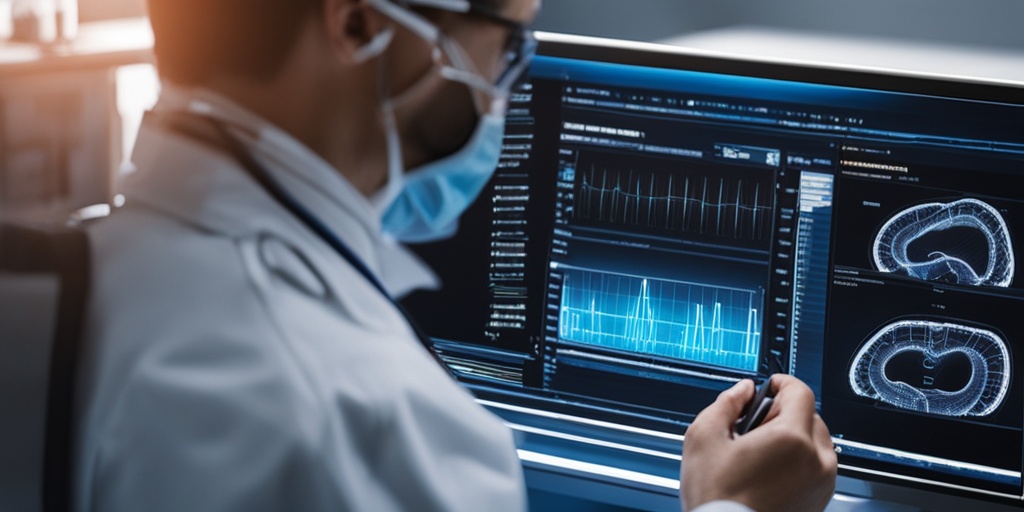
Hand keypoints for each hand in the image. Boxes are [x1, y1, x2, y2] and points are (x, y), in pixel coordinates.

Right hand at [680, 375, 836, 511]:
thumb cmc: (716, 498)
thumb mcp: (704, 438)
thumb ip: (726, 403)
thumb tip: (742, 390)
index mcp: (792, 439)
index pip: (800, 391)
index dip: (780, 382)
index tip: (768, 386)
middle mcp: (817, 460)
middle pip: (809, 415)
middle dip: (782, 414)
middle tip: (752, 428)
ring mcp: (822, 482)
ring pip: (814, 440)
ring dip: (792, 437)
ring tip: (759, 454)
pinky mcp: (820, 498)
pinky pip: (815, 465)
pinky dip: (797, 460)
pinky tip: (767, 472)